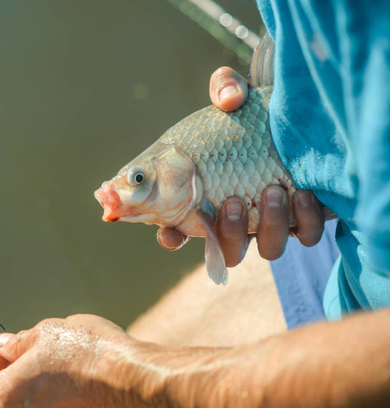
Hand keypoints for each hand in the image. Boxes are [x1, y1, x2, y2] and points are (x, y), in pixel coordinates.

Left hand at [0, 314, 143, 407]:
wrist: (134, 378)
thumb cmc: (90, 350)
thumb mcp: (48, 331)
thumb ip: (18, 343)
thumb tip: (4, 347)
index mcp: (13, 394)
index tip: (6, 350)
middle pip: (11, 396)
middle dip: (21, 370)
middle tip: (45, 347)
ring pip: (38, 403)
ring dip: (45, 382)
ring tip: (72, 360)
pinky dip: (66, 396)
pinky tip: (86, 377)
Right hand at [157, 67, 325, 264]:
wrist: (302, 117)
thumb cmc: (257, 109)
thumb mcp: (236, 92)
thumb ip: (225, 87)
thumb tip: (230, 101)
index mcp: (206, 197)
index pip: (179, 231)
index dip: (172, 238)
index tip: (171, 233)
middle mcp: (239, 218)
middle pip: (227, 250)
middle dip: (229, 233)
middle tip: (233, 202)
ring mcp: (272, 222)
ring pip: (268, 249)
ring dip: (268, 226)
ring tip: (272, 189)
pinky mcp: (305, 218)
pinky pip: (304, 235)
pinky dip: (303, 220)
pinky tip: (302, 192)